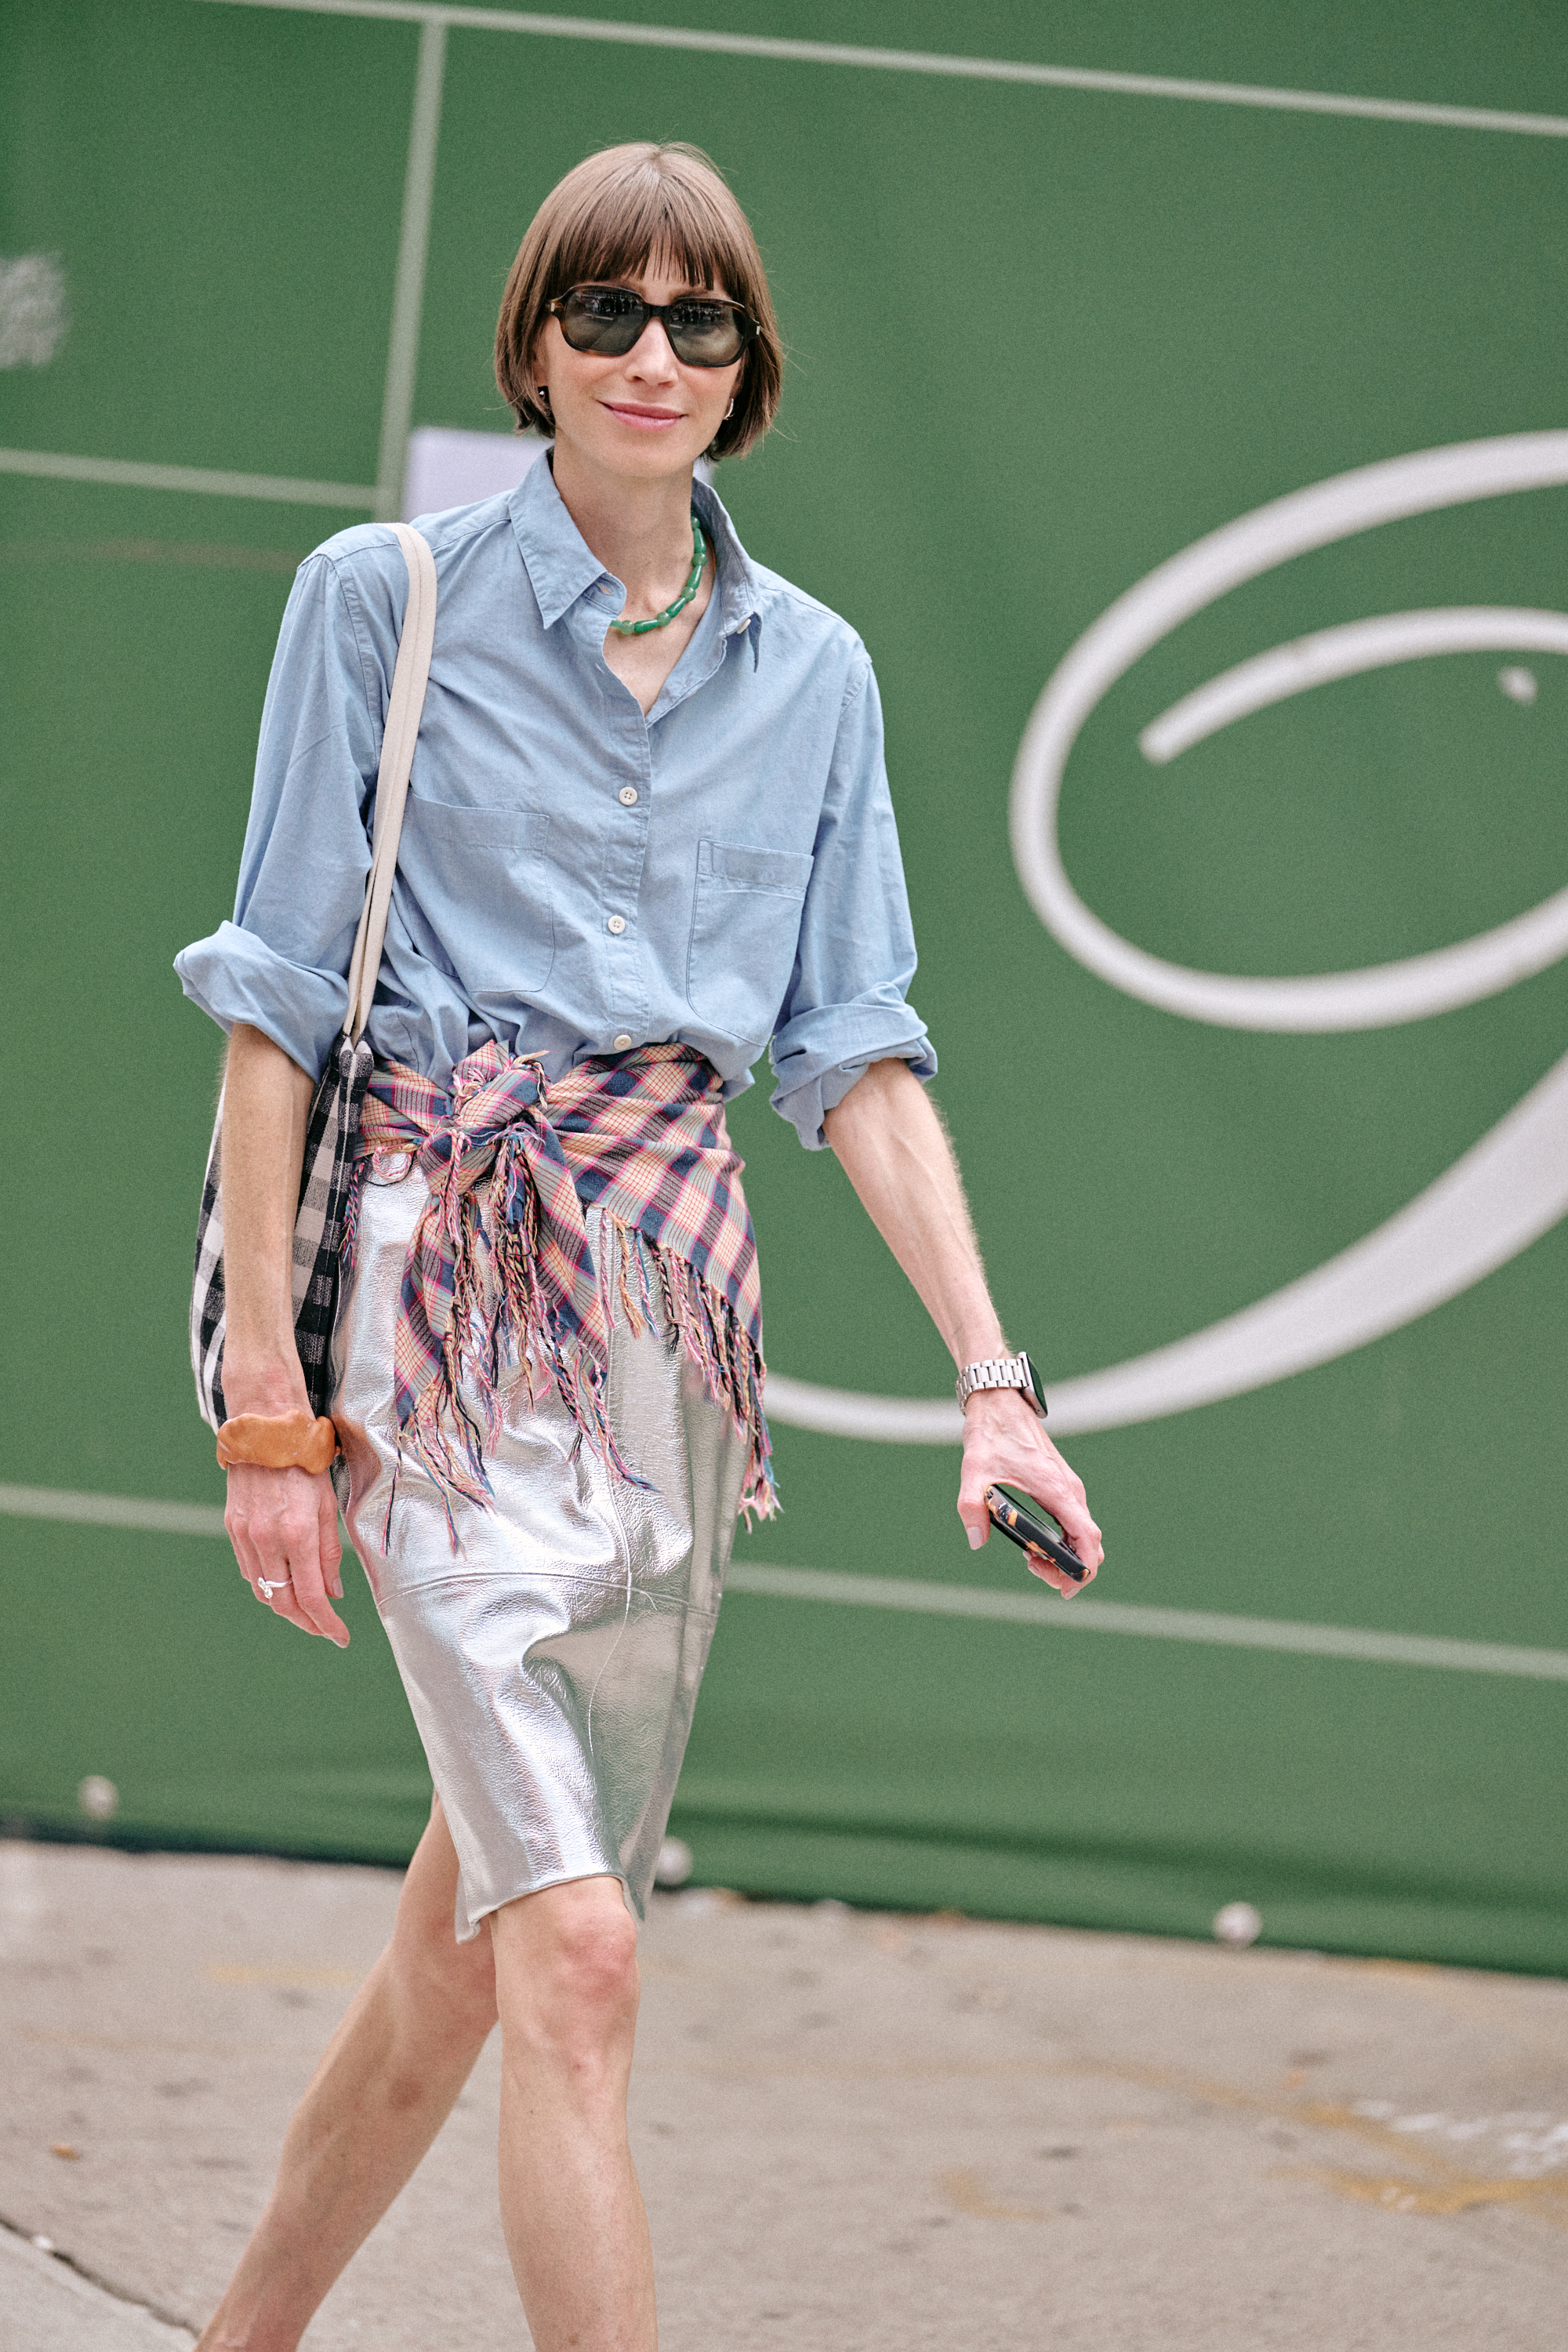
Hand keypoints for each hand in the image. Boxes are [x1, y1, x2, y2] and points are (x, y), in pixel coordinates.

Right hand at [225, 1461, 349, 1645]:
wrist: (267, 1431)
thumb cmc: (306, 1464)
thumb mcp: (328, 1506)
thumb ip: (330, 1553)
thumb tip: (333, 1593)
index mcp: (298, 1533)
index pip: (311, 1597)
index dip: (326, 1623)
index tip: (340, 1636)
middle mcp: (267, 1539)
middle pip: (283, 1602)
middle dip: (306, 1622)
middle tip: (325, 1628)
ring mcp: (245, 1535)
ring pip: (263, 1590)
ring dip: (285, 1607)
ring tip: (308, 1610)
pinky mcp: (233, 1528)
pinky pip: (249, 1570)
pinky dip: (267, 1583)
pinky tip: (284, 1583)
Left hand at [956, 1388, 1102, 1597]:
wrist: (1001, 1403)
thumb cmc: (991, 1434)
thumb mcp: (973, 1470)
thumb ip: (972, 1506)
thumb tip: (976, 1540)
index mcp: (1056, 1489)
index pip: (1086, 1537)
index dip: (1084, 1567)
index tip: (1066, 1586)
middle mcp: (1070, 1490)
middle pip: (1090, 1543)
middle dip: (1071, 1568)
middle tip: (1035, 1571)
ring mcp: (1068, 1488)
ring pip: (1082, 1534)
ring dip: (1064, 1555)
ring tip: (1030, 1560)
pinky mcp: (1061, 1486)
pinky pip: (1074, 1522)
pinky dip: (1062, 1541)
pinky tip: (1032, 1545)